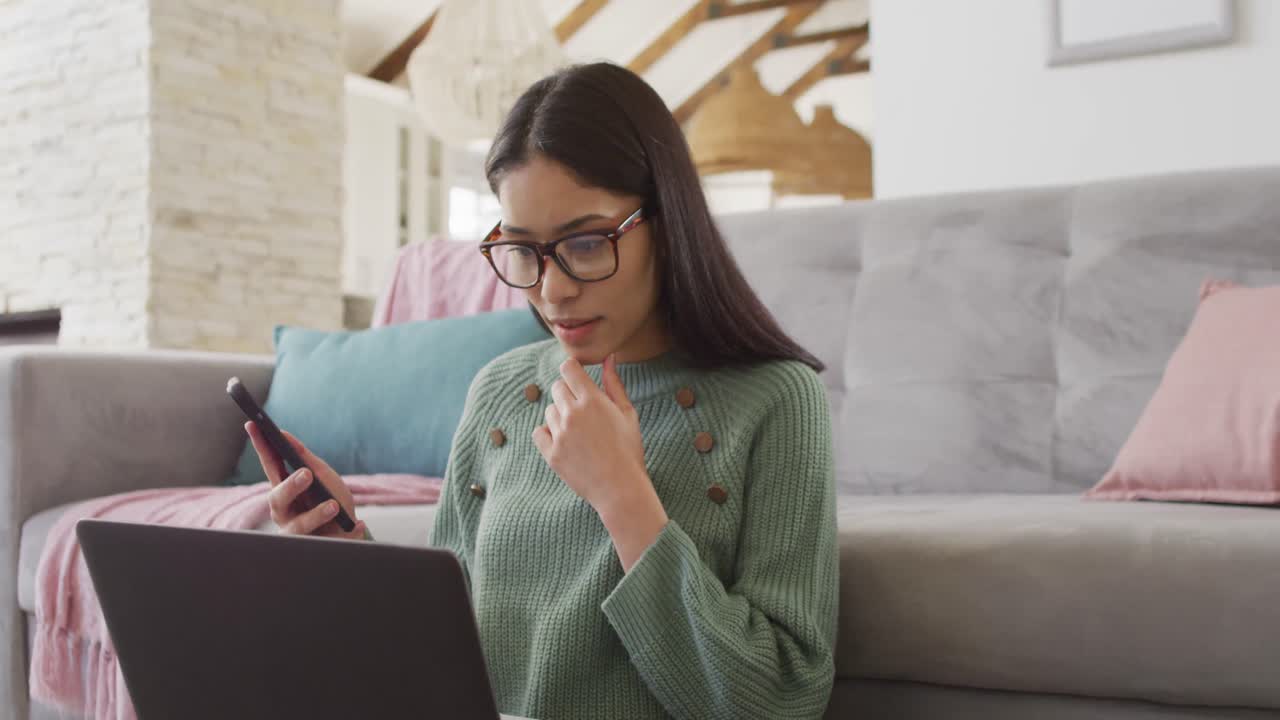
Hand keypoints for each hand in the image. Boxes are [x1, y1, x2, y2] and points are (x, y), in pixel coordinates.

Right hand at [246, 422, 365, 539]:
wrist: (349, 534)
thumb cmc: (332, 502)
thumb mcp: (324, 478)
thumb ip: (305, 459)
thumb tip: (284, 434)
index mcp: (284, 492)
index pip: (270, 466)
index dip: (260, 446)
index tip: (253, 424)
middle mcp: (284, 513)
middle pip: (278, 500)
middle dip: (291, 487)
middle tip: (307, 474)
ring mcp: (296, 535)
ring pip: (299, 527)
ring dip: (317, 515)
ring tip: (334, 505)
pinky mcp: (315, 550)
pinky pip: (330, 541)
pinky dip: (347, 532)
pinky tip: (358, 524)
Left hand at [532, 354, 650, 513]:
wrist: (620, 488)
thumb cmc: (629, 449)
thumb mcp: (627, 413)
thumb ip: (614, 383)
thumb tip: (608, 357)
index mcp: (592, 400)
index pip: (568, 368)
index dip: (573, 371)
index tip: (579, 380)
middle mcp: (572, 413)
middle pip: (557, 387)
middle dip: (569, 394)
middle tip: (585, 413)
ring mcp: (559, 434)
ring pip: (549, 410)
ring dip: (560, 416)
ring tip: (580, 433)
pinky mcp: (550, 453)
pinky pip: (538, 432)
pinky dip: (548, 433)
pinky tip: (565, 441)